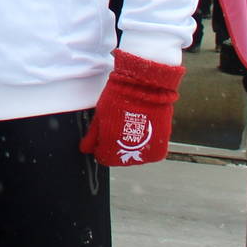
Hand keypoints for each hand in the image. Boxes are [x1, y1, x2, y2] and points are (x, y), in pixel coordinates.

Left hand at [79, 49, 183, 165]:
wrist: (145, 86)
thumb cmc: (120, 97)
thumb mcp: (100, 116)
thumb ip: (93, 136)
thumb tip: (85, 148)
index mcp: (111, 147)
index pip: (104, 159)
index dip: (101, 149)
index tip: (103, 139)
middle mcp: (130, 154)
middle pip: (119, 159)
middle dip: (116, 148)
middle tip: (118, 129)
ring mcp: (146, 152)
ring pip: (135, 157)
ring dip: (131, 147)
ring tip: (130, 127)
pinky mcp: (160, 148)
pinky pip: (149, 152)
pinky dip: (145, 145)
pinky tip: (141, 129)